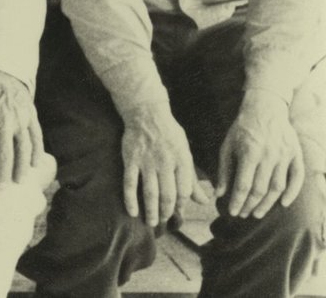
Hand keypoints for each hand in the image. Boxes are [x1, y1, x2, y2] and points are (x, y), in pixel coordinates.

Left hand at [0, 67, 44, 186]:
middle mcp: (5, 120)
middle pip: (6, 154)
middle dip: (3, 174)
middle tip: (1, 188)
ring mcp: (21, 118)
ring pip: (24, 148)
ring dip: (22, 167)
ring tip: (18, 181)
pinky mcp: (31, 115)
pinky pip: (37, 137)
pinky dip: (37, 152)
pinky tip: (34, 165)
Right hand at [120, 103, 211, 226]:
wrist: (146, 112)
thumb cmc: (169, 134)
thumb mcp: (186, 153)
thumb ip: (192, 178)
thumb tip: (205, 201)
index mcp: (182, 160)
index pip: (184, 190)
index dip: (182, 205)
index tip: (178, 213)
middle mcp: (165, 162)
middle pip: (167, 194)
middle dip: (166, 212)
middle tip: (164, 222)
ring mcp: (146, 161)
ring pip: (150, 192)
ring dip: (151, 210)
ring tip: (151, 222)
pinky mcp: (130, 159)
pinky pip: (129, 183)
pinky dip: (130, 198)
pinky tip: (132, 211)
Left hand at [217, 91, 306, 218]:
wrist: (265, 109)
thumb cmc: (242, 129)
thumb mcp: (227, 146)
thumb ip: (223, 170)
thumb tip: (219, 194)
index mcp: (249, 153)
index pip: (243, 184)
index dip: (237, 201)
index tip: (232, 212)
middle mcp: (269, 156)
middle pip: (260, 189)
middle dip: (250, 205)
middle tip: (243, 215)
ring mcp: (284, 156)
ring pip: (278, 187)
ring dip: (268, 203)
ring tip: (257, 213)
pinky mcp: (295, 155)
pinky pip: (297, 178)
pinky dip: (292, 192)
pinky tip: (284, 204)